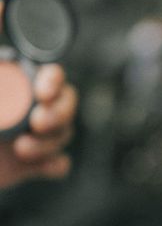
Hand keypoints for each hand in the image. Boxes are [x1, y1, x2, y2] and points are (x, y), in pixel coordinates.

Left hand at [0, 63, 76, 187]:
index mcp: (15, 84)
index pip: (50, 75)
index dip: (54, 81)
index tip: (42, 93)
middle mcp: (27, 107)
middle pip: (66, 102)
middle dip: (60, 113)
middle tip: (38, 123)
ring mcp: (31, 135)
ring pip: (64, 132)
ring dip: (50, 142)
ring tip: (22, 149)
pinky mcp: (30, 164)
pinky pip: (58, 163)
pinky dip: (53, 164)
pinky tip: (40, 166)